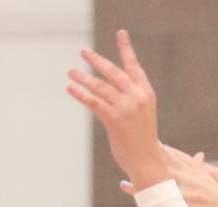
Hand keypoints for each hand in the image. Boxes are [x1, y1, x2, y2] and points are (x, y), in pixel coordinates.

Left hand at [66, 29, 165, 190]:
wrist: (147, 162)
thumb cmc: (143, 140)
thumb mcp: (142, 114)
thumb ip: (131, 98)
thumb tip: (110, 88)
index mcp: (146, 93)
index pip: (133, 66)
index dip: (126, 49)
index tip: (121, 33)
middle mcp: (136, 97)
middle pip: (112, 72)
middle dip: (96, 60)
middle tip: (83, 51)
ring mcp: (125, 107)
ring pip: (100, 86)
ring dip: (83, 78)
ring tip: (70, 72)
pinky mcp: (114, 119)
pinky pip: (93, 102)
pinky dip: (81, 94)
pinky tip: (71, 88)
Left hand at [121, 153, 217, 206]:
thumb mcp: (216, 180)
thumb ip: (202, 169)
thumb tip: (197, 156)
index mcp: (196, 174)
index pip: (173, 158)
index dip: (155, 150)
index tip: (139, 142)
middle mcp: (192, 182)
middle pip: (162, 172)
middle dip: (143, 167)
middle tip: (125, 162)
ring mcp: (192, 198)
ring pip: (162, 193)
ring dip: (143, 190)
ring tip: (125, 187)